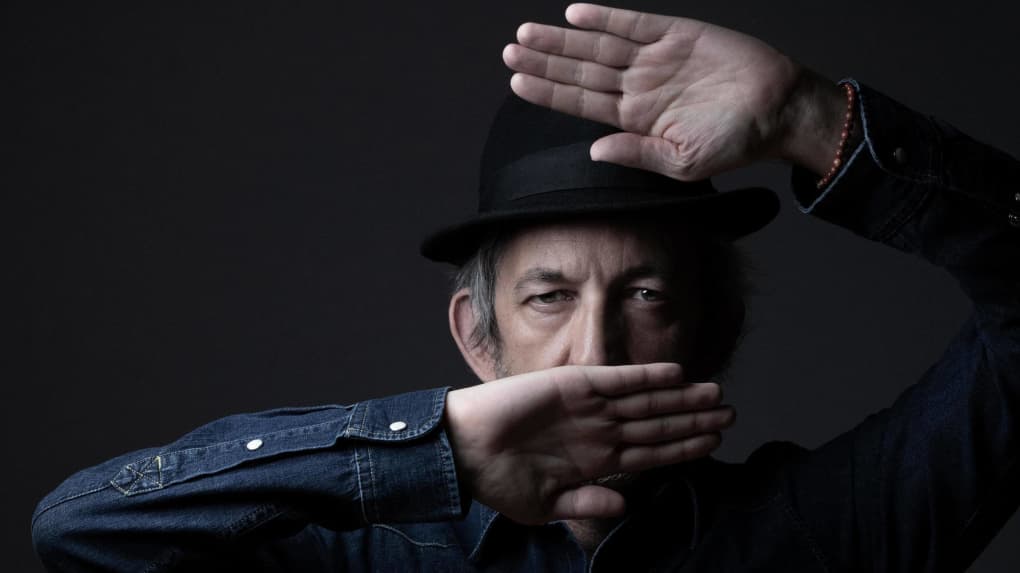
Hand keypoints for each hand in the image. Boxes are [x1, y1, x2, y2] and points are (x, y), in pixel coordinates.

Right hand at [444, 363, 733, 524]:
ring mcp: (589, 406)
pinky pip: (619, 380)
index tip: (714, 443)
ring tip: (716, 393)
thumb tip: (626, 507)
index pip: (651, 453)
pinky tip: (676, 374)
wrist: (464, 450)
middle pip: (657, 424)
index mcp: (595, 461)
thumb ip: (587, 504)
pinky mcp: (574, 385)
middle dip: (695, 420)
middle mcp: (599, 431)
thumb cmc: (498, 481)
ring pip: (646, 401)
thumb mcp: (546, 505)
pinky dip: (647, 376)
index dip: (684, 448)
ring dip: (681, 398)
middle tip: (731, 413)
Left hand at [503, 3, 845, 178]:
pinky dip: (605, 19)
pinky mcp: (677, 34)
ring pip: (598, 46)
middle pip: (581, 72)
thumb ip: (637, 154)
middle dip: (545, 62)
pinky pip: (634, 24)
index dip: (548, 92)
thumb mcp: (683, 163)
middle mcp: (639, 86)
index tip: (516, 83)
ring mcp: (656, 58)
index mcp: (636, 119)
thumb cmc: (736, 143)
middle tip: (510, 51)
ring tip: (528, 33)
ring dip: (563, 40)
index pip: (581, 103)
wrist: (780, 109)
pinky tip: (575, 15)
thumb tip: (594, 151)